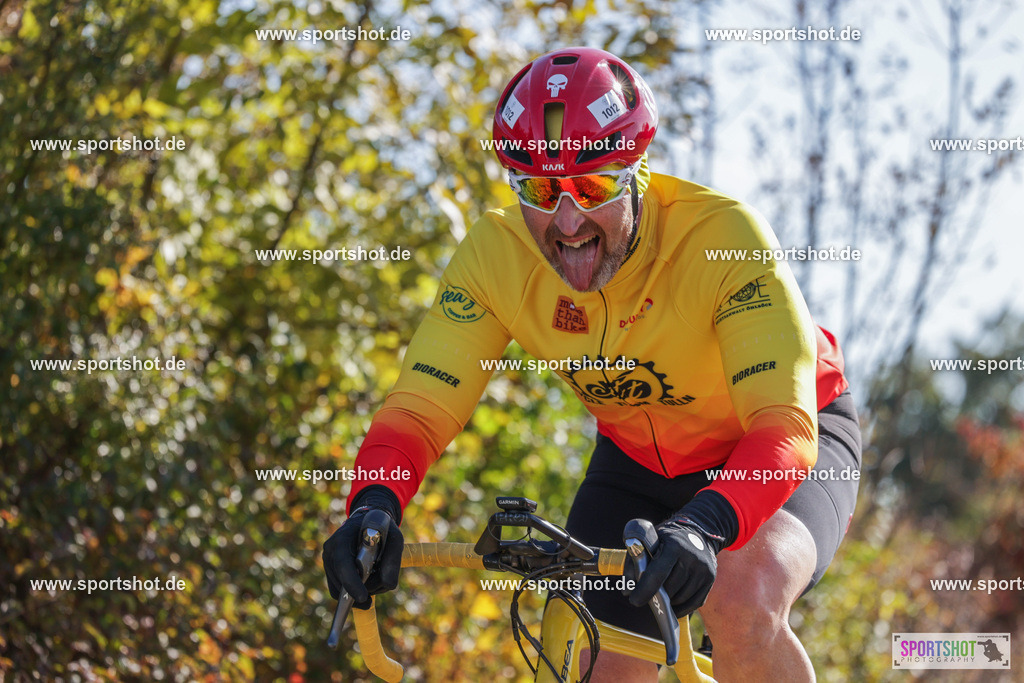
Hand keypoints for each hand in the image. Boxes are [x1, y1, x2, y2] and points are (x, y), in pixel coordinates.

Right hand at [322, 488, 403, 608]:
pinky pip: (339, 591)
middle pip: (343, 582)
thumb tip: (388, 585)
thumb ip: (393, 560)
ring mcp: (327, 562)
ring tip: (376, 576)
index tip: (363, 597)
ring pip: (341, 591)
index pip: (343, 564)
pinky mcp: (330, 572)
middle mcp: (330, 550)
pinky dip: (355, 592)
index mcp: (342, 538)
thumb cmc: (381, 529)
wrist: (366, 521)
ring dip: (362, 590)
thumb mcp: (394, 538)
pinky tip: (368, 583)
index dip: (351, 582)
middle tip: (382, 584)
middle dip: (365, 588)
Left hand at [628, 514, 723, 616]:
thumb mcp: (649, 541)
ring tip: (660, 598)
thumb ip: (634, 562)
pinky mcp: (710, 578)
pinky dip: (681, 608)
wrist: (698, 530)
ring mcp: (703, 569)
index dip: (644, 590)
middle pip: (670, 589)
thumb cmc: (667, 538)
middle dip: (656, 596)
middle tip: (646, 596)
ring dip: (668, 603)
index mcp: (674, 546)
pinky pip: (694, 603)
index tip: (634, 600)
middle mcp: (692, 558)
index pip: (657, 574)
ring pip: (681, 598)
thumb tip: (627, 591)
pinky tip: (672, 606)